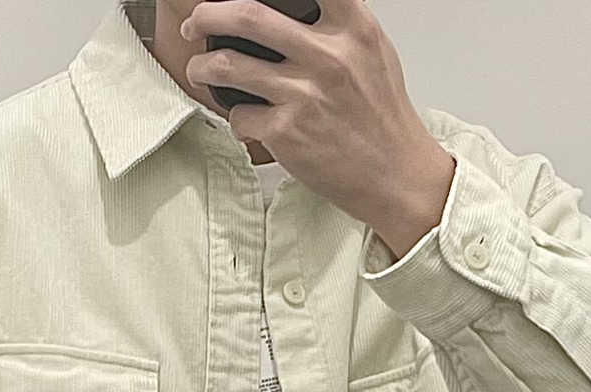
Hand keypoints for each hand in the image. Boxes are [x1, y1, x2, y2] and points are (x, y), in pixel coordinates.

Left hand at [179, 0, 455, 260]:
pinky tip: (245, 122)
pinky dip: (235, 119)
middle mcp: (328, 56)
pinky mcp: (287, 133)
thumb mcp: (373, 52)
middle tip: (195, 23)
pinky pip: (239, 116)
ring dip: (203, 66)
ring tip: (199, 69)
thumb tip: (301, 7)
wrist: (395, 176)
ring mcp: (304, 95)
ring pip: (229, 65)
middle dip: (208, 15)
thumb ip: (340, 24)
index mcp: (352, 28)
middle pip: (248, 15)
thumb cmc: (383, 118)